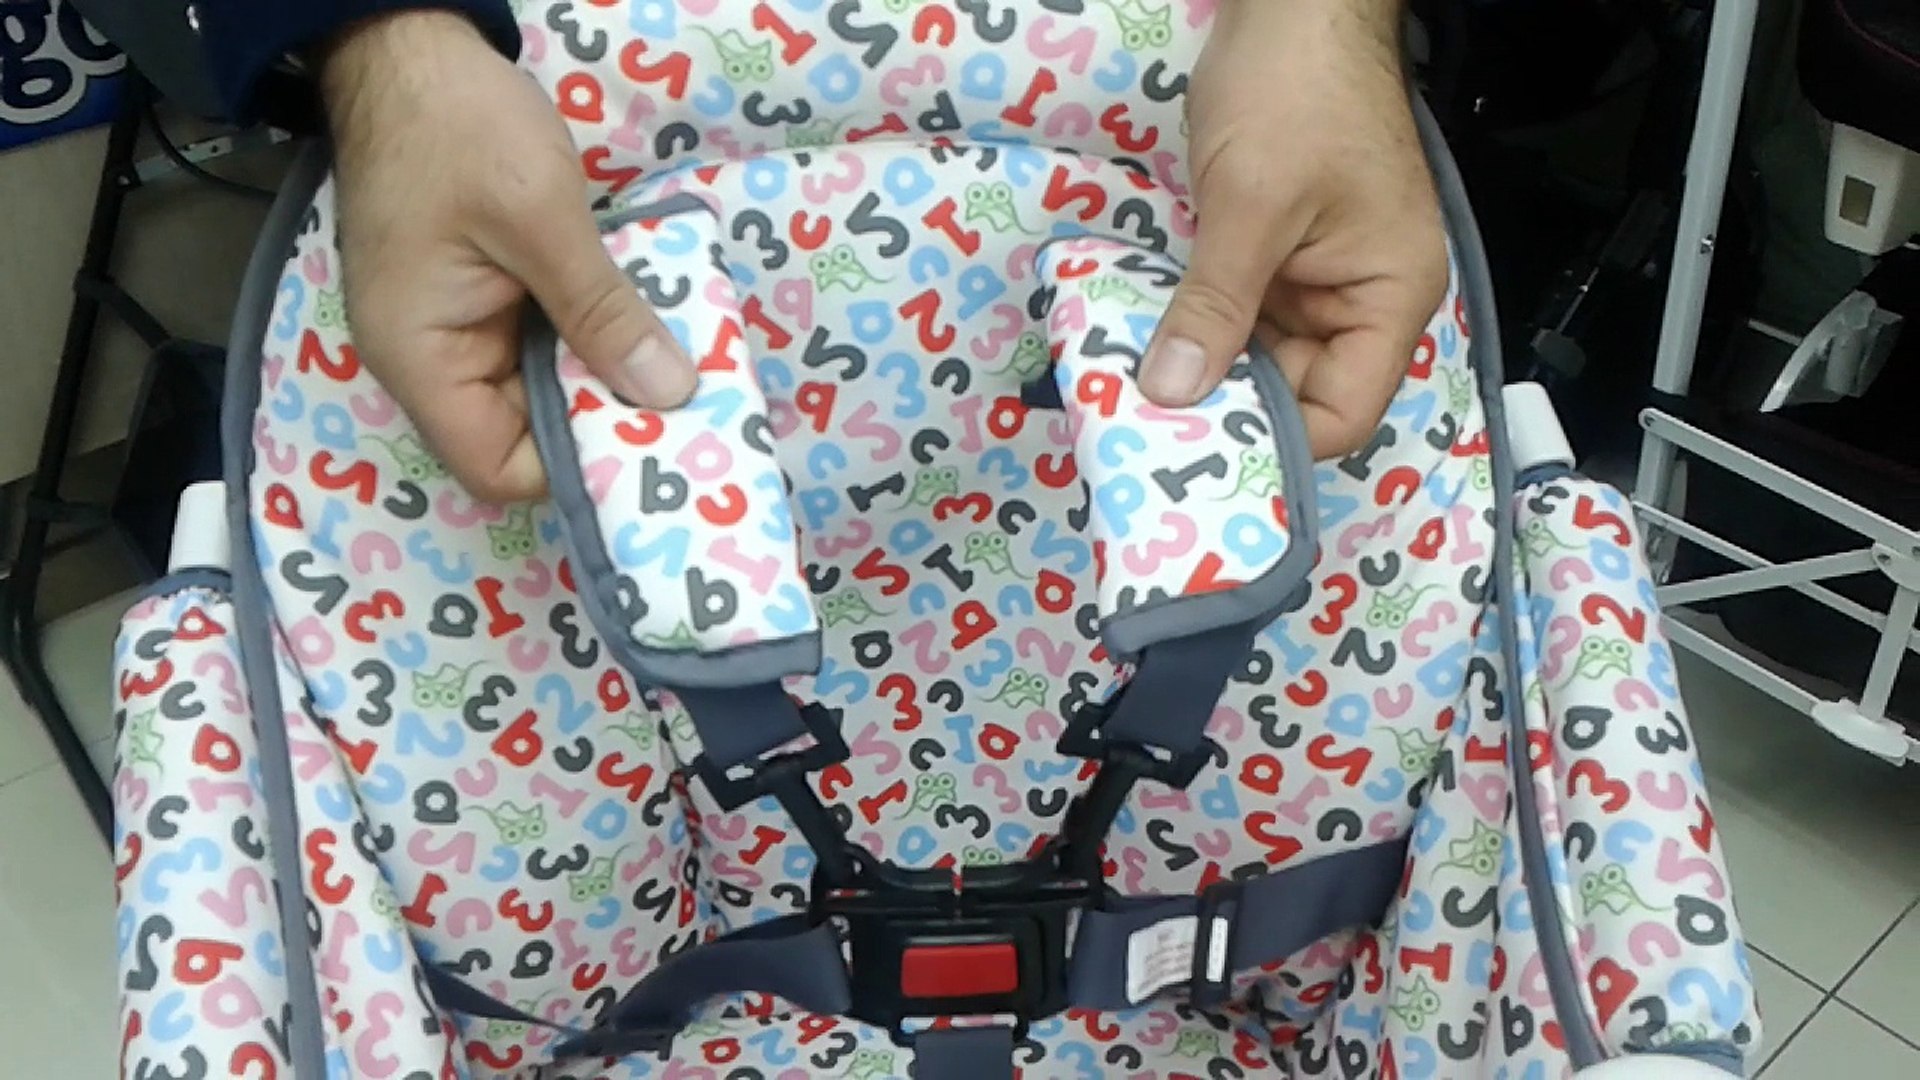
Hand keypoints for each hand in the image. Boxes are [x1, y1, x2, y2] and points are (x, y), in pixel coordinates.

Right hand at [319, 12, 695, 503]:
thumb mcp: (541, 218)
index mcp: (423, 359)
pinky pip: (543, 342)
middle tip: (687, 405)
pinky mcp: (483, 298)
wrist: (408, 48)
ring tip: (677, 365)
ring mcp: (457, 328)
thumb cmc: (457, 128)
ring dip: (605, 374)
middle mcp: (433, 361)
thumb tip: (668, 394)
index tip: (651, 439)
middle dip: (603, 420)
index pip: (498, 469)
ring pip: (543, 388)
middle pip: (526, 437)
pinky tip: (643, 323)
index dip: (574, 466)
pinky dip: (591, 336)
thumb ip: (603, 312)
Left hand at [1140, 1, 1448, 459]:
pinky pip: (1236, 313)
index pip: (1343, 414)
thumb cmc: (1295, 91)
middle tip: (1143, 426)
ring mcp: (1314, 277)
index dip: (1277, 440)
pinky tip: (1142, 338)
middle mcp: (1359, 300)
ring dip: (1201, 366)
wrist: (1293, 3)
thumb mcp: (1250, 204)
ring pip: (1257, 356)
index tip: (1198, 451)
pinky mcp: (1274, 255)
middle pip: (1296, 393)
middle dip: (1227, 404)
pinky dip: (1195, 325)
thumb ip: (1215, 305)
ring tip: (1133, 387)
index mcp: (1389, 297)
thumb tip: (1173, 392)